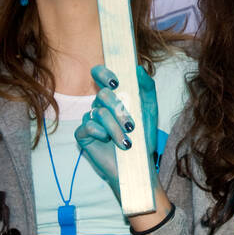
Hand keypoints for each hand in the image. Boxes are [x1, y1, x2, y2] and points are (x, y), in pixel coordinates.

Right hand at [76, 64, 159, 204]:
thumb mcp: (150, 111)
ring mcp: (90, 120)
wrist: (138, 165)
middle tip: (131, 124)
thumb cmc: (143, 137)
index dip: (104, 73)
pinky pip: (87, 127)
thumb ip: (146, 88)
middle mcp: (100, 105)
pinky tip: (108, 141)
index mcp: (114, 96)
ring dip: (114, 127)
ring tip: (126, 141)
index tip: (115, 83)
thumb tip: (138, 69)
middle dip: (118, 109)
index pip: (100, 75)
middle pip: (101, 95)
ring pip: (97, 112)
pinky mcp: (83, 135)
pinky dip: (100, 133)